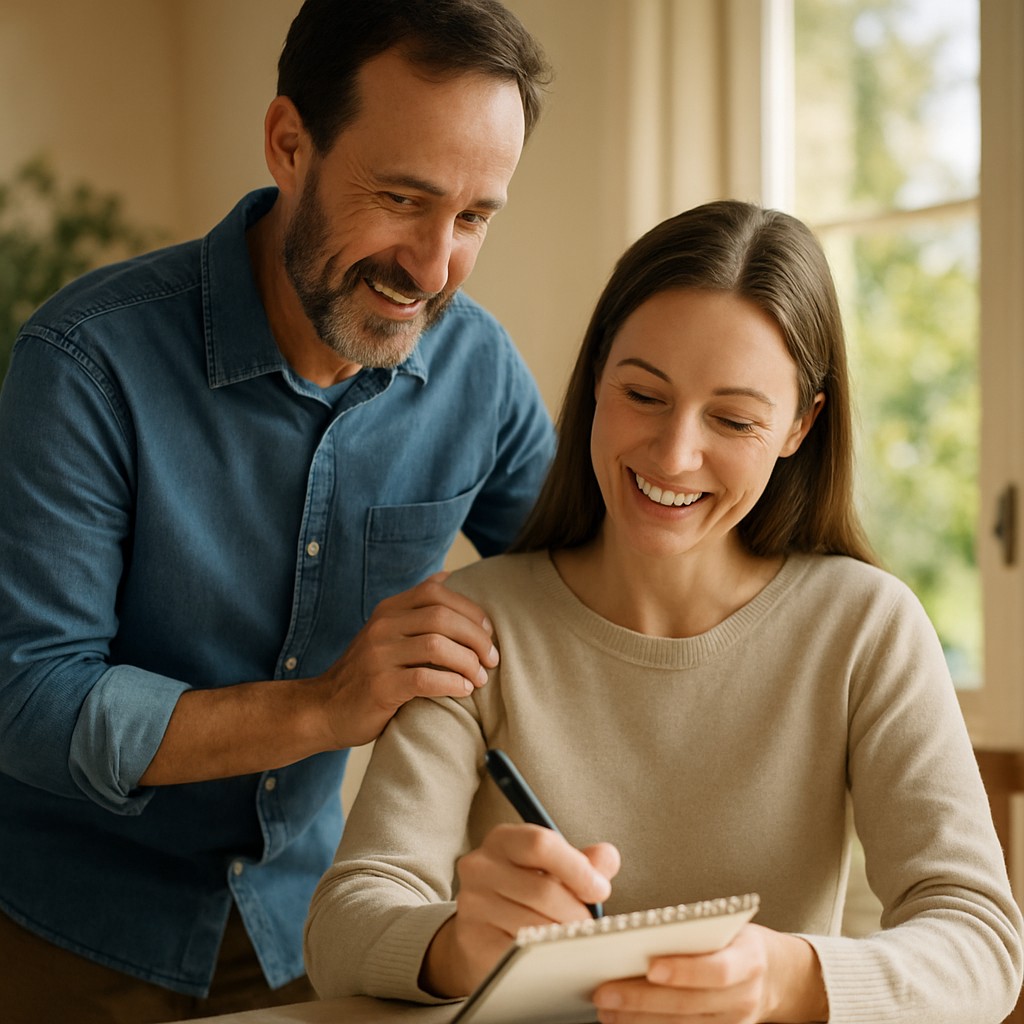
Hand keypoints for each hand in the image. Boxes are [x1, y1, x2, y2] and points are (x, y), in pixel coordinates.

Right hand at [314, 573, 499, 748]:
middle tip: (491, 659)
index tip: (488, 631)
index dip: (469, 609)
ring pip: (437, 646)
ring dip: (467, 662)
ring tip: (480, 678)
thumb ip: (414, 608)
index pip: (436, 592)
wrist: (323, 709)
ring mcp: (378, 655)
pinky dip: (451, 683)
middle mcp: (382, 627)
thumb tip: (446, 575)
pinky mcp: (379, 686)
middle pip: (442, 617)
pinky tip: (463, 690)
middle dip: (476, 638)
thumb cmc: (367, 673)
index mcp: (388, 610)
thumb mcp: (386, 632)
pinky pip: (425, 678)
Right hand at [422, 823, 619, 996]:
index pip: (541, 844)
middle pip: (543, 890)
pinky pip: (519, 952)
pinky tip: (551, 954)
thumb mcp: (552, 869)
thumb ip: (583, 862)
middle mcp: (480, 866)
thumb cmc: (524, 895)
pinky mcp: (472, 940)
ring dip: (562, 937)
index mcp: (503, 839)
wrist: (480, 932)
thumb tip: (607, 858)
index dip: (577, 868)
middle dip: (576, 912)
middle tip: (587, 925)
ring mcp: (472, 904)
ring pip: (534, 925)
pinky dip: (544, 955)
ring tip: (568, 939)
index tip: (599, 890)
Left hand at [591, 924, 827, 1023]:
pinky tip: (624, 1022)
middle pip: (690, 1004)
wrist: (778, 977)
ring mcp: (734, 1023)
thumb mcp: (729, 928)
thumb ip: (695, 933)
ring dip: (639, 1020)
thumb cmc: (740, 942)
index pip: (719, 969)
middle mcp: (744, 997)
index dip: (685, 970)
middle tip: (604, 992)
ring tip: (606, 1009)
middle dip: (642, 1000)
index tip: (650, 966)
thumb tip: (639, 934)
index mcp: (750, 959)